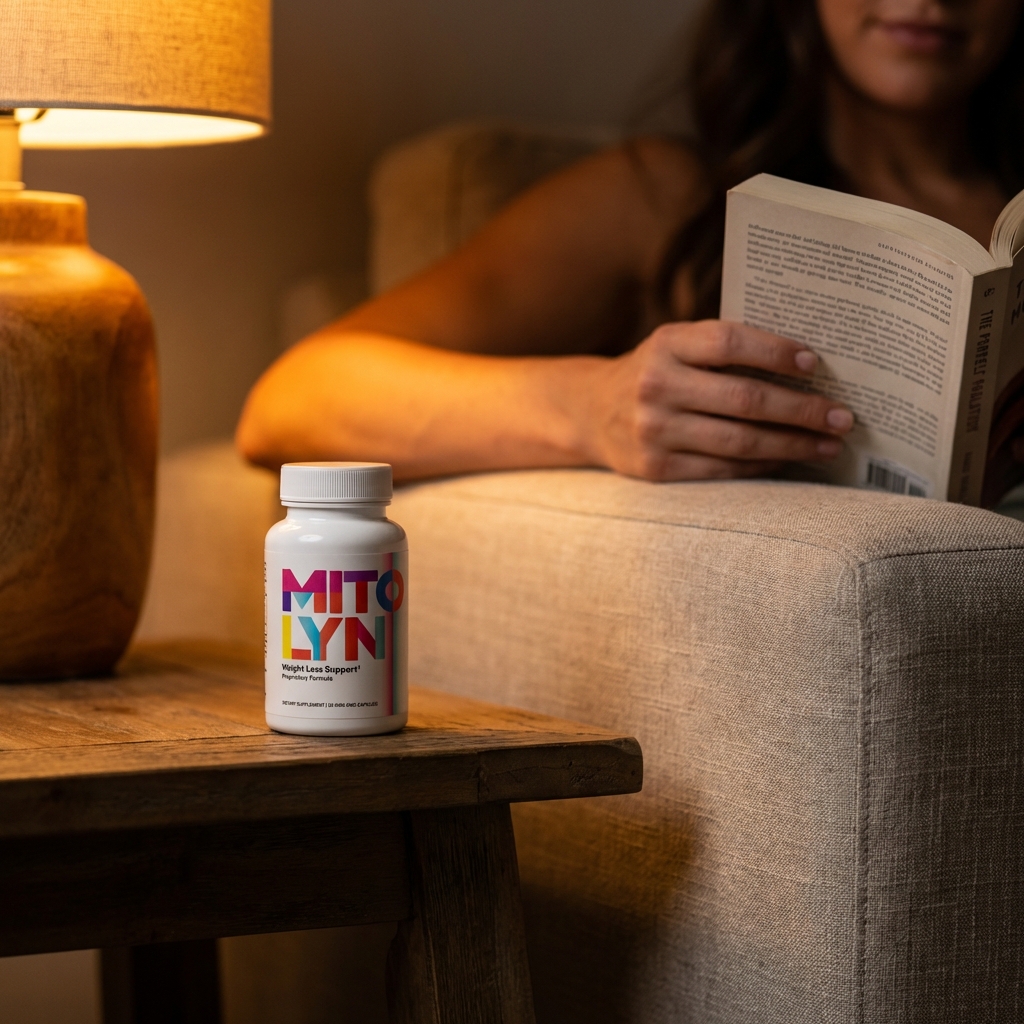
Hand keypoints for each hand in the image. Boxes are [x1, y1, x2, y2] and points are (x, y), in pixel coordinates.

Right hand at [581, 319, 853, 480]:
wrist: (590, 413)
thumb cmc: (654, 373)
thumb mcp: (675, 346)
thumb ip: (723, 349)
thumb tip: (806, 366)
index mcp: (665, 345)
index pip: (729, 342)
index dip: (776, 352)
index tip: (815, 365)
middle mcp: (656, 386)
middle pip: (744, 399)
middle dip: (801, 410)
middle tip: (842, 417)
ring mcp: (654, 431)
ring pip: (739, 441)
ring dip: (792, 445)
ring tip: (827, 445)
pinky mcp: (656, 469)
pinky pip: (722, 469)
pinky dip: (762, 465)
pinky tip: (788, 460)